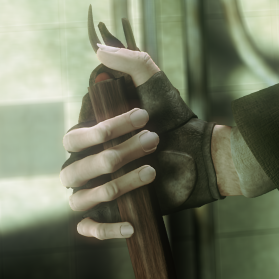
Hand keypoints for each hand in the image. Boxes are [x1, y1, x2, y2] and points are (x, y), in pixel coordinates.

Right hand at [61, 44, 217, 239]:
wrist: (204, 157)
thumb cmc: (175, 119)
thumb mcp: (155, 85)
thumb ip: (131, 61)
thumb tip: (99, 49)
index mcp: (90, 137)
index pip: (75, 136)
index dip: (104, 129)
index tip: (144, 116)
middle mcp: (88, 165)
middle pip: (75, 167)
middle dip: (114, 153)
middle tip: (153, 140)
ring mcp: (98, 191)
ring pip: (81, 196)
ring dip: (116, 184)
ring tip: (151, 171)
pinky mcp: (112, 214)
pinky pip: (88, 229)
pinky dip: (104, 229)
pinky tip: (130, 225)